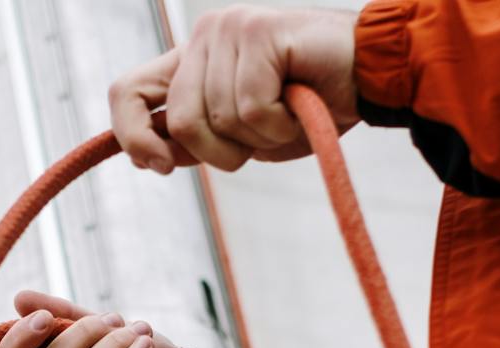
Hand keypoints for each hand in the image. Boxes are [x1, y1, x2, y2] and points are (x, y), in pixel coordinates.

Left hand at [109, 6, 358, 173]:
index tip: (159, 167)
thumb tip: (151, 154)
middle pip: (180, 120)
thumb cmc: (313, 109)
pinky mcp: (257, 31)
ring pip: (217, 118)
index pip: (127, 92)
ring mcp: (228, 29)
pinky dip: (281, 124)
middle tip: (264, 136)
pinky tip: (302, 101)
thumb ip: (197, 139)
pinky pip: (251, 108)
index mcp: (192, 61)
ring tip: (291, 112)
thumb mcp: (245, 136)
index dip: (130, 136)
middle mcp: (203, 37)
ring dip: (262, 137)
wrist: (372, 78)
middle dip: (223, 152)